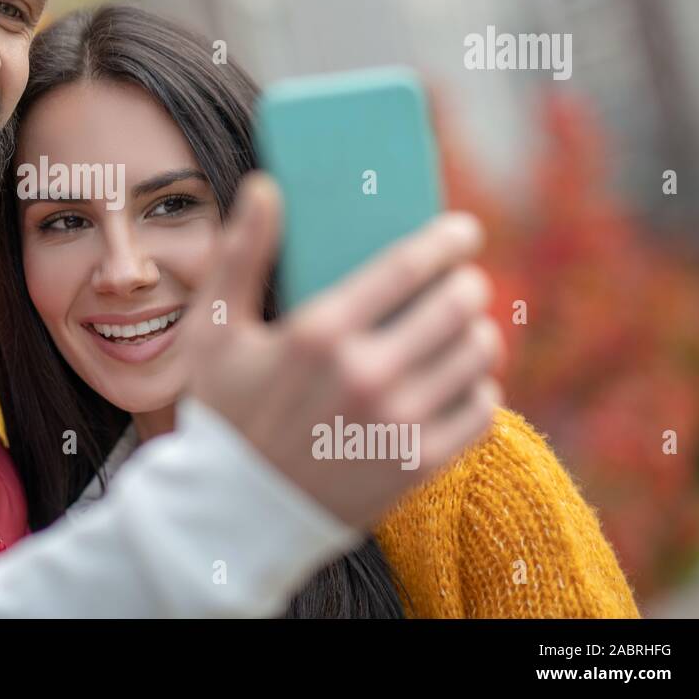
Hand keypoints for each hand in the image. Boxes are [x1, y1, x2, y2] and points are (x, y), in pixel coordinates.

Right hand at [184, 172, 502, 528]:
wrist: (235, 513)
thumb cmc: (225, 412)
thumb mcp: (215, 329)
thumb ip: (241, 253)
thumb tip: (266, 186)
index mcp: (318, 333)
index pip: (409, 266)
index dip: (448, 240)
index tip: (464, 230)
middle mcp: (365, 374)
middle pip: (457, 304)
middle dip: (467, 284)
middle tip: (460, 284)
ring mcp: (396, 423)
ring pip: (477, 354)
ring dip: (477, 333)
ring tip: (460, 330)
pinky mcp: (417, 465)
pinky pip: (483, 410)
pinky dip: (479, 388)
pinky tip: (458, 382)